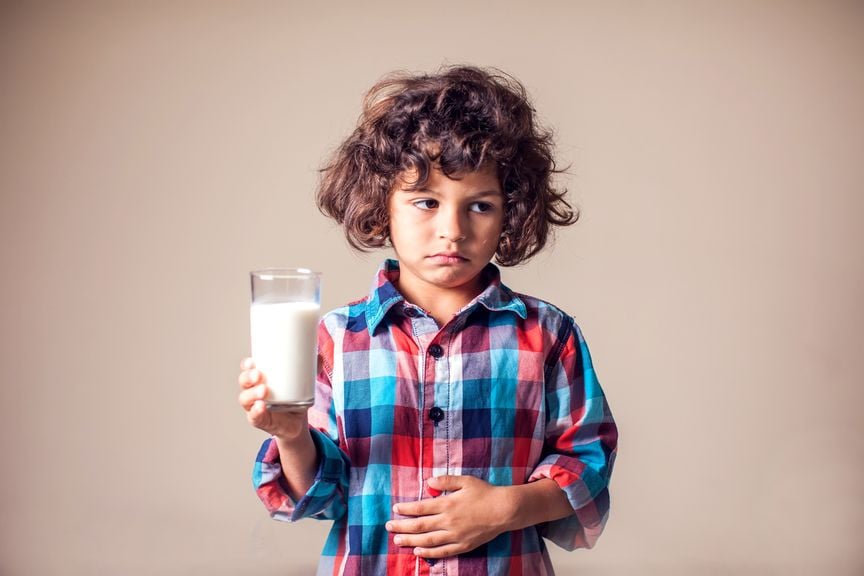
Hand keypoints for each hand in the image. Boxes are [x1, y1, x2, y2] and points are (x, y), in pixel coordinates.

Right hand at [237, 357, 308, 439]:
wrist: (296, 423)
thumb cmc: (294, 398)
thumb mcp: (302, 383)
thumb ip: (310, 370)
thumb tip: (319, 356)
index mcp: (260, 379)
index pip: (248, 369)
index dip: (247, 364)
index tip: (253, 361)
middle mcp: (253, 392)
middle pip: (244, 382)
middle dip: (248, 377)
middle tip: (259, 374)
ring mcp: (255, 407)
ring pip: (245, 399)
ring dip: (252, 394)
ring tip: (263, 390)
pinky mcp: (260, 420)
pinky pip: (254, 416)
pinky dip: (256, 412)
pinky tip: (260, 407)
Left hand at [385, 475, 515, 558]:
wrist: (504, 510)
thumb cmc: (485, 492)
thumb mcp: (465, 481)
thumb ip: (445, 480)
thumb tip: (428, 481)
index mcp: (447, 504)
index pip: (420, 508)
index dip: (406, 509)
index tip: (395, 509)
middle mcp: (448, 521)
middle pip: (419, 526)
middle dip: (402, 526)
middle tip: (388, 527)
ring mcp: (455, 536)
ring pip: (427, 540)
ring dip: (410, 540)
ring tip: (397, 540)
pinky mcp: (463, 546)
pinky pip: (442, 552)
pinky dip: (428, 553)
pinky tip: (418, 551)